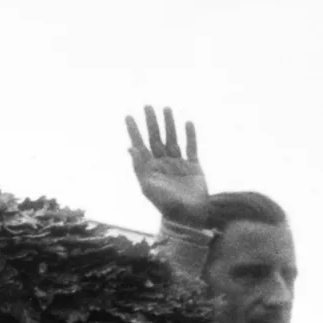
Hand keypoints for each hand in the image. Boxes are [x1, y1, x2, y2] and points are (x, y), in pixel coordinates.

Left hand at [125, 106, 208, 222]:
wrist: (188, 216)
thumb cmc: (165, 203)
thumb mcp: (148, 186)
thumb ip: (140, 166)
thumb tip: (130, 148)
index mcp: (150, 168)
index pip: (140, 145)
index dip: (134, 131)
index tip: (128, 116)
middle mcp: (163, 163)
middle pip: (156, 138)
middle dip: (151, 122)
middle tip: (147, 106)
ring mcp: (178, 164)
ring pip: (172, 138)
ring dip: (169, 124)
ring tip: (166, 108)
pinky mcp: (193, 166)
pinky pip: (191, 147)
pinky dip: (190, 135)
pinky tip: (187, 122)